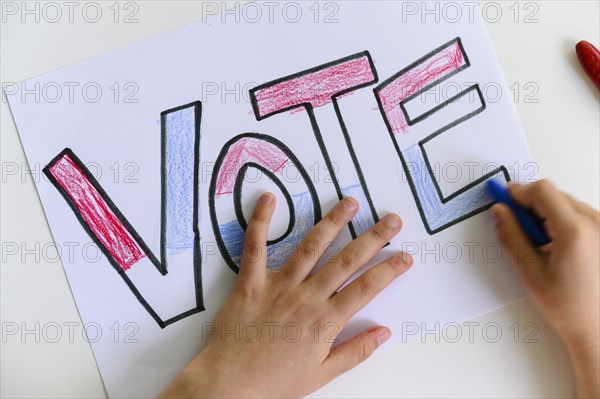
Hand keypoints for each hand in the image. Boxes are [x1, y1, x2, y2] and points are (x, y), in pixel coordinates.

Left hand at [160, 194, 412, 397]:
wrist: (230, 384)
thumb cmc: (274, 382)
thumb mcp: (322, 374)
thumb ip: (355, 351)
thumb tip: (384, 332)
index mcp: (325, 321)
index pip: (366, 289)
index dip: (389, 270)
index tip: (405, 256)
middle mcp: (306, 297)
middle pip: (347, 261)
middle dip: (373, 238)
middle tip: (392, 220)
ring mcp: (279, 286)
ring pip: (311, 247)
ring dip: (333, 222)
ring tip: (350, 203)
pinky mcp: (251, 281)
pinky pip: (255, 247)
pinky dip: (260, 221)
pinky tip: (268, 198)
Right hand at [491, 180, 599, 397]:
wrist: (599, 328)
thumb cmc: (570, 307)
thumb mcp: (530, 272)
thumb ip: (512, 236)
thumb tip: (500, 212)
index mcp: (576, 231)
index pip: (542, 191)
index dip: (518, 192)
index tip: (502, 198)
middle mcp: (596, 224)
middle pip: (554, 195)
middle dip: (531, 205)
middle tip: (517, 226)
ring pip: (566, 203)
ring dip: (547, 214)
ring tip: (541, 244)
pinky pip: (579, 214)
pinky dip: (562, 222)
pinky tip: (556, 246)